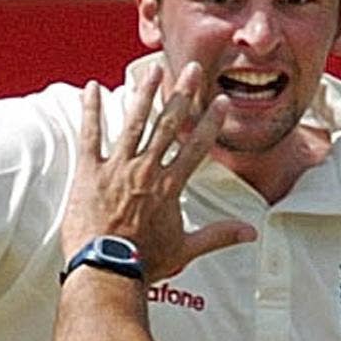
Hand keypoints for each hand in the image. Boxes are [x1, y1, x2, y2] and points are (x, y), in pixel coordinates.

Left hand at [60, 61, 255, 279]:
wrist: (107, 270)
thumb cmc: (145, 263)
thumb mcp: (186, 249)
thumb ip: (218, 236)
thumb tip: (251, 234)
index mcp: (170, 186)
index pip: (197, 146)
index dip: (210, 122)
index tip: (221, 101)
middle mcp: (146, 170)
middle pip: (168, 124)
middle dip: (183, 94)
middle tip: (192, 69)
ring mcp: (117, 168)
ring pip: (133, 122)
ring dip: (144, 93)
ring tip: (152, 70)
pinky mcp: (89, 172)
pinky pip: (90, 134)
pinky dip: (91, 110)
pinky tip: (92, 88)